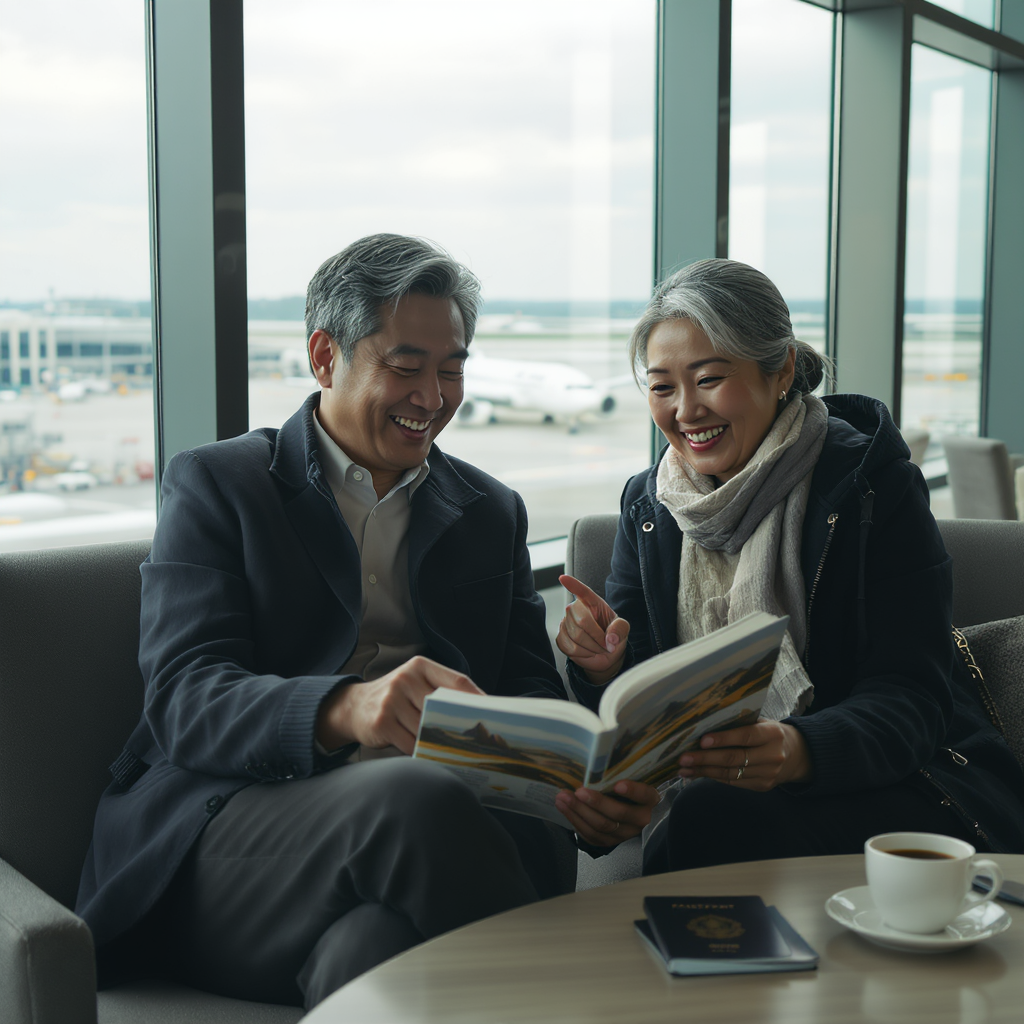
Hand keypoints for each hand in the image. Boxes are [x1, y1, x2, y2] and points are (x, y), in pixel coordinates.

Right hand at [316, 655, 481, 754]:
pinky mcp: (381, 722)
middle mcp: (405, 679)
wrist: (354, 706)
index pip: (457, 681)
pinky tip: (428, 754)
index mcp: (419, 666)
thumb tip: (478, 708)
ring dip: (439, 741)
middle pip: (444, 707)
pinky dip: (422, 752)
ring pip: (427, 728)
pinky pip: (411, 743)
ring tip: (452, 749)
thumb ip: (441, 690)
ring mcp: (391, 700)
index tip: (495, 713)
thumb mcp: (416, 683)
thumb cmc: (396, 697)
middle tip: (479, 740)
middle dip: (459, 724)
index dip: (478, 699)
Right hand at [555, 574, 629, 684]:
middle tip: (606, 644)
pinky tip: (588, 651)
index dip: (573, 584)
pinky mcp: (561, 638)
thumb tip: (610, 638)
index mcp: (592, 603)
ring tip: (598, 648)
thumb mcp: (622, 630)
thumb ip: (620, 630)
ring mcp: (566, 624)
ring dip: (592, 647)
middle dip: (597, 637)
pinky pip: (570, 647)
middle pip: (582, 622)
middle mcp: (576, 610)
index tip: (563, 578)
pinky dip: (583, 654)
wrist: (605, 655)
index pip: (582, 592)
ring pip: (576, 637)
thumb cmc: (613, 636)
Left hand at [555, 779, 659, 847]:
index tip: (618, 785)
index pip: (645, 795)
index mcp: (650, 800)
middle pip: (618, 813)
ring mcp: (626, 833)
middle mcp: (640, 819)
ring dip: (579, 812)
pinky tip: (566, 810)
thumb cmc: (628, 788)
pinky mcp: (611, 841)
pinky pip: (592, 836)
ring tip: (563, 798)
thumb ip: (620, 774)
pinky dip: (577, 822)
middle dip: (595, 802)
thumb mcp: (632, 779)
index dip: (633, 791)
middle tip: (578, 791)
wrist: (631, 810)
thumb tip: (595, 763)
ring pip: (602, 826)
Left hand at [677, 719, 812, 789]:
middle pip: (734, 759)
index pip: (745, 736)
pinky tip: (697, 774)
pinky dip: (713, 777)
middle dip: (705, 759)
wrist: (797, 755)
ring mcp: (768, 774)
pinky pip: (733, 782)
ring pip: (731, 774)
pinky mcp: (762, 786)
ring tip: (683, 769)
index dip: (723, 739)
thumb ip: (739, 724)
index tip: (702, 740)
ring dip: (704, 771)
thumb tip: (703, 725)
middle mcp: (773, 755)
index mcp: (772, 733)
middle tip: (683, 758)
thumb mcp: (761, 723)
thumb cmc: (769, 733)